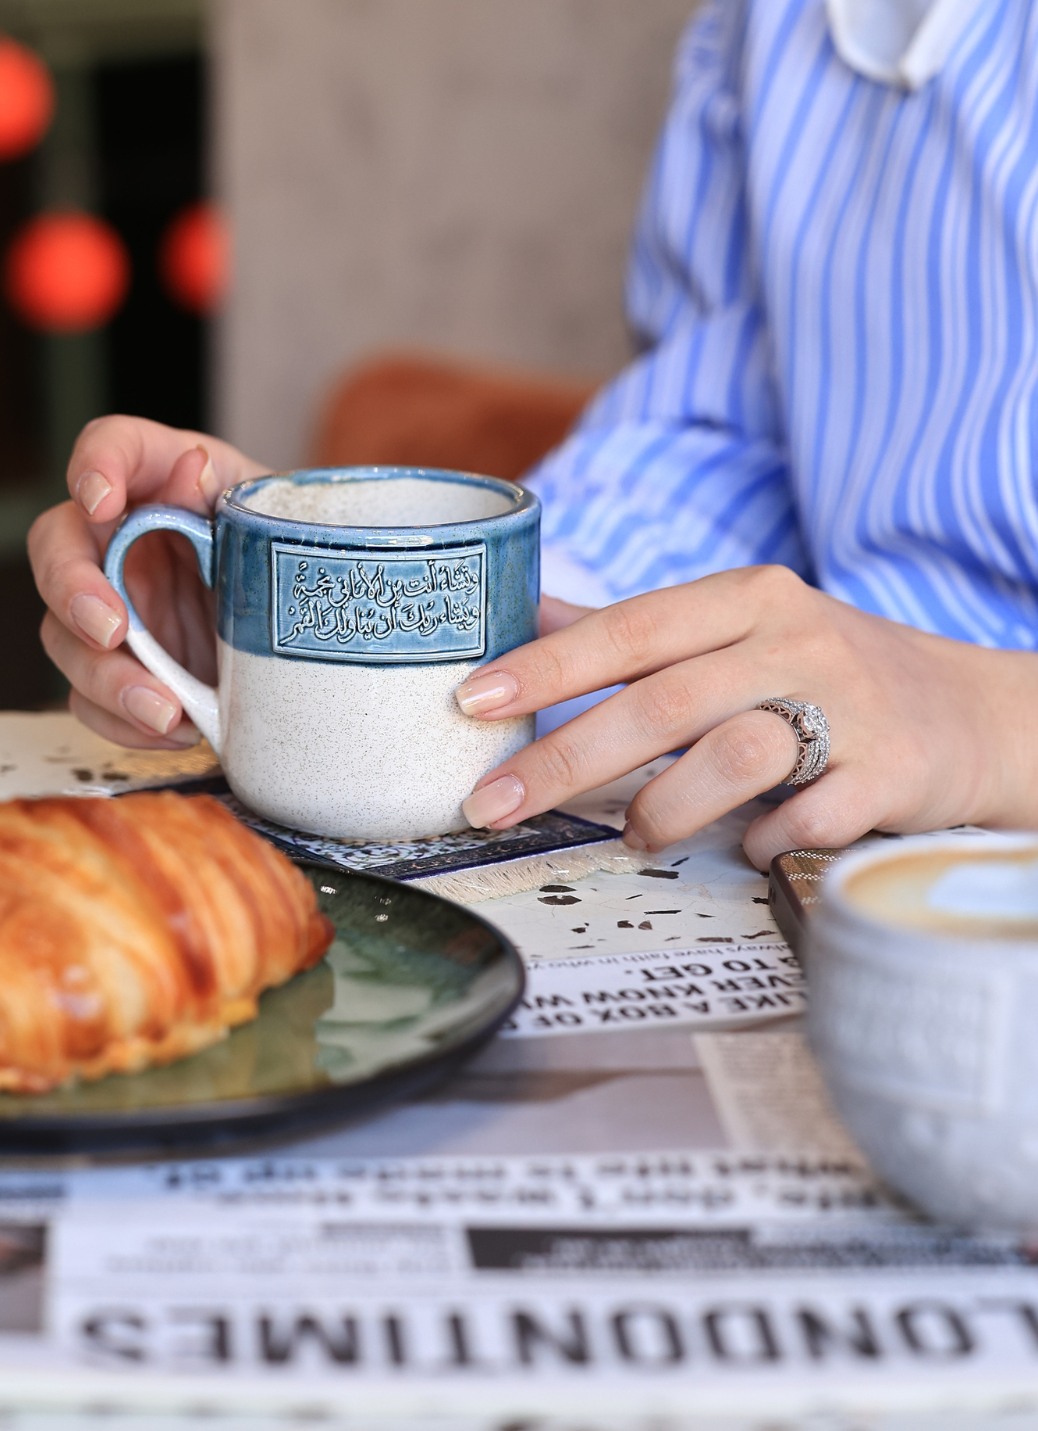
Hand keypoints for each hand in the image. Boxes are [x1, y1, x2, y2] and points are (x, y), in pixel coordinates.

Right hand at [28, 417, 268, 748]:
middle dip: (73, 590)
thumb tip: (191, 466)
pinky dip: (126, 722)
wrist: (310, 627)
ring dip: (105, 677)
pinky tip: (179, 730)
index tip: (102, 501)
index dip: (94, 466)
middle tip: (112, 629)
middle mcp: (116, 536)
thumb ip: (231, 494)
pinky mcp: (117, 665)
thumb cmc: (287, 556)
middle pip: (56, 547)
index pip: (109, 444)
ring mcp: (110, 603)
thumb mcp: (274, 521)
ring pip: (64, 634)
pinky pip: (91, 699)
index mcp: (159, 478)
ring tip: (166, 708)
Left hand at [454, 566, 1037, 869]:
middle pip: (665, 700)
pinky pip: (811, 815)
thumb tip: (523, 610)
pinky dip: (764, 837)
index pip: (630, 626)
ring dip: (664, 805)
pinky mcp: (893, 773)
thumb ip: (632, 629)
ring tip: (630, 835)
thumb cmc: (825, 670)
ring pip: (736, 754)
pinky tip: (744, 846)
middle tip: (493, 803)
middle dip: (566, 758)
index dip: (548, 663)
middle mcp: (796, 641)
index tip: (471, 699)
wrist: (973, 712)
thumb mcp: (736, 627)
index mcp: (746, 598)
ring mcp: (850, 706)